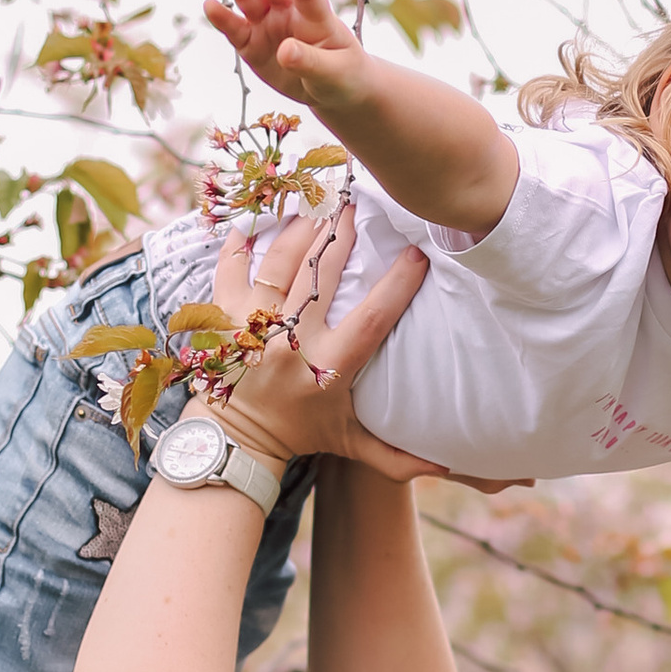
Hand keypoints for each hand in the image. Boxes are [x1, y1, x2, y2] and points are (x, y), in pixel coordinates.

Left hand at [196, 205, 442, 480]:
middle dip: (342, 235)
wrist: (233, 440)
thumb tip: (448, 466)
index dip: (398, 284)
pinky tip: (260, 216)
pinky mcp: (222, 316)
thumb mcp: (351, 445)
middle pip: (321, 275)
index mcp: (327, 367)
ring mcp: (252, 325)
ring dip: (302, 229)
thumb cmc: (300, 434)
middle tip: (358, 205)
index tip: (418, 253)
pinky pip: (230, 266)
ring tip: (320, 205)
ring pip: (280, 262)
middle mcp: (289, 342)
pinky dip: (241, 240)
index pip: (371, 318)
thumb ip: (398, 458)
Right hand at [203, 0, 369, 124]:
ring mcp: (268, 25)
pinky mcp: (251, 43)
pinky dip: (221, 18)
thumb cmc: (343, 75)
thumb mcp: (335, 74)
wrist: (331, 89)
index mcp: (317, 16)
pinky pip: (234, 29)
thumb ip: (311, 62)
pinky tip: (209, 4)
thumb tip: (285, 52)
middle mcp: (289, 12)